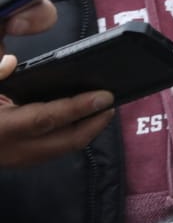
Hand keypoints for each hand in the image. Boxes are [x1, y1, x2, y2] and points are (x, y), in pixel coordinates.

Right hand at [0, 0, 114, 166]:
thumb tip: (9, 62)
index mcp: (0, 127)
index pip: (44, 119)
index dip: (76, 108)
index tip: (104, 96)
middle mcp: (9, 148)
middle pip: (62, 142)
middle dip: (92, 124)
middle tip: (112, 103)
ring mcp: (13, 158)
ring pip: (59, 149)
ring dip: (85, 130)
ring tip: (103, 109)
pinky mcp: (16, 160)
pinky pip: (50, 150)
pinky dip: (69, 135)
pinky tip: (81, 118)